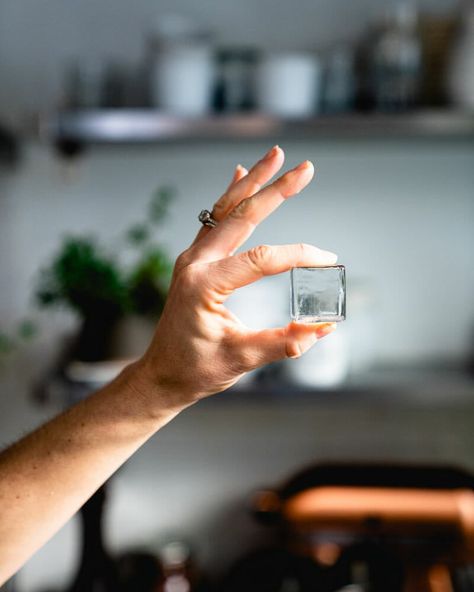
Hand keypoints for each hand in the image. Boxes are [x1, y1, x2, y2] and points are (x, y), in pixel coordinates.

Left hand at [136, 146, 337, 409]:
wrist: (162, 373)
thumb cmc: (196, 369)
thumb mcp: (242, 360)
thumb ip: (285, 343)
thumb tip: (325, 328)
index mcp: (204, 285)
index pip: (261, 259)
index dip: (299, 256)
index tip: (328, 259)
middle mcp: (195, 263)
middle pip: (242, 217)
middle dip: (276, 190)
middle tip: (305, 168)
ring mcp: (192, 258)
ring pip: (225, 209)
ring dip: (253, 183)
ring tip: (275, 156)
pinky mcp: (194, 260)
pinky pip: (214, 220)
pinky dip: (230, 196)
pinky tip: (240, 175)